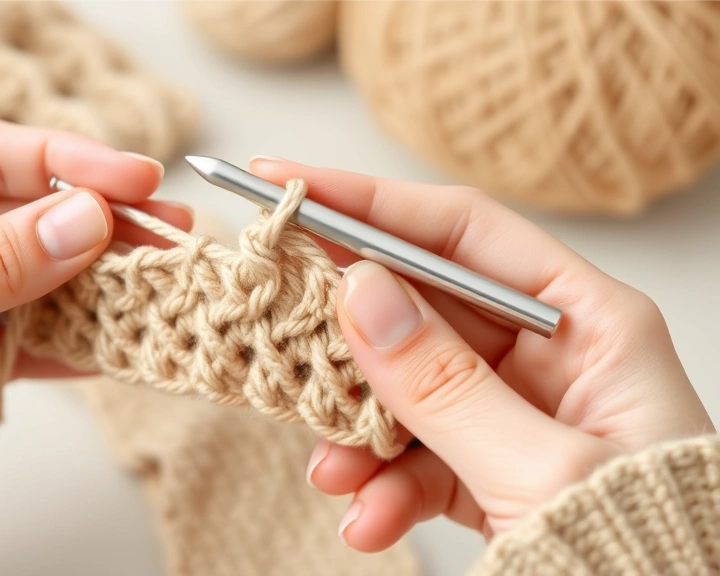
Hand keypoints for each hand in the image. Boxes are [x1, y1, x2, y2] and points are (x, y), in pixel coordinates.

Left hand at [0, 121, 191, 447]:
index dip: (70, 164)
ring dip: (96, 281)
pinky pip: (27, 329)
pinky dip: (71, 339)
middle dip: (98, 226)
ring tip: (157, 283)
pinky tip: (116, 339)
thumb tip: (86, 223)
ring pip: (37, 271)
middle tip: (167, 233)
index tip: (137, 178)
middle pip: (25, 212)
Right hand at [249, 157, 713, 550]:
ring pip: (406, 388)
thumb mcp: (543, 469)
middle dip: (349, 337)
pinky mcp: (491, 469)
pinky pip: (417, 455)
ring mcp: (516, 414)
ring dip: (358, 431)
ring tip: (333, 472)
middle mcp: (550, 357)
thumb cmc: (646, 556)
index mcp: (591, 323)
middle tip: (279, 326)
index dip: (370, 204)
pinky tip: (367, 518)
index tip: (289, 187)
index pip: (463, 232)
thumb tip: (360, 295)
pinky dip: (382, 486)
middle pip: (421, 309)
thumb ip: (444, 384)